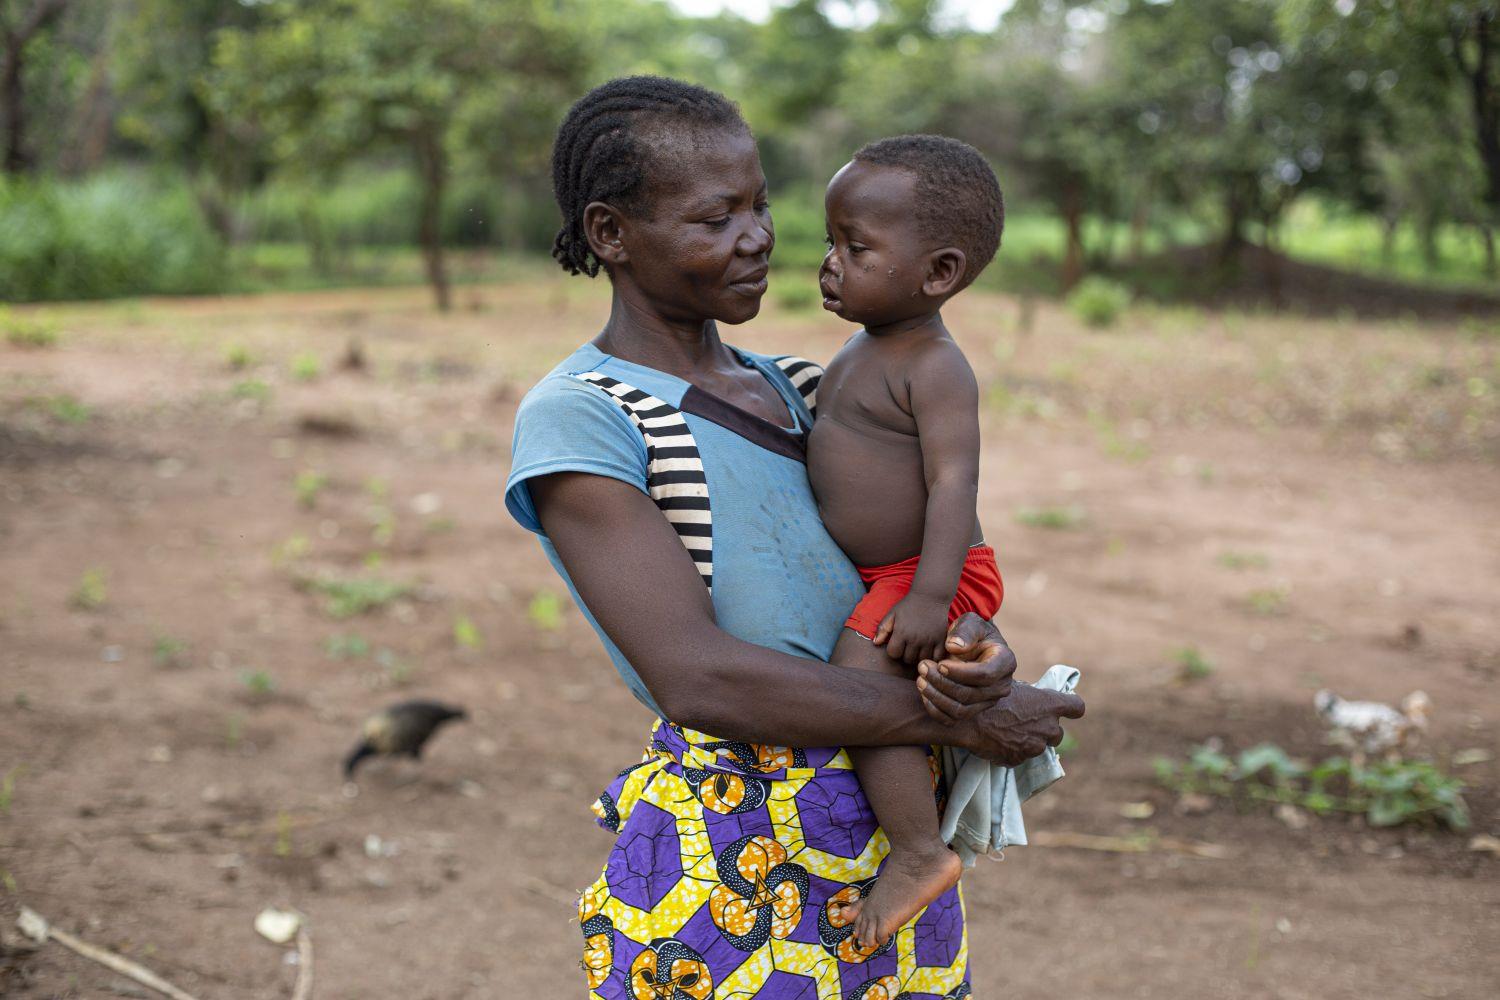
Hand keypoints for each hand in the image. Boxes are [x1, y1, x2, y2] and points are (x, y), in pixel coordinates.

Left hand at [873, 593, 948, 664]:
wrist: (930, 595)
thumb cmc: (909, 605)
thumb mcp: (893, 613)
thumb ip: (883, 628)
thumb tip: (875, 643)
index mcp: (901, 632)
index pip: (893, 653)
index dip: (894, 650)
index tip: (897, 644)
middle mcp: (915, 638)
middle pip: (907, 659)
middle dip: (905, 655)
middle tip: (908, 647)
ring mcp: (929, 640)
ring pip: (921, 660)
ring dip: (918, 657)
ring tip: (918, 649)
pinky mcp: (941, 640)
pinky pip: (937, 658)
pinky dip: (932, 657)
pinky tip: (929, 651)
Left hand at [914, 612, 1016, 722]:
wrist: (970, 646)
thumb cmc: (970, 633)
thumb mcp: (970, 622)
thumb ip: (964, 631)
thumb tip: (954, 647)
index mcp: (1005, 661)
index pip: (985, 674)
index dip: (960, 672)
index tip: (940, 663)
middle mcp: (1001, 686)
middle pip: (969, 694)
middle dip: (941, 682)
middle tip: (922, 666)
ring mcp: (988, 701)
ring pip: (960, 710)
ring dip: (936, 696)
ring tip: (920, 679)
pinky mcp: (973, 711)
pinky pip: (952, 719)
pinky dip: (935, 710)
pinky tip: (924, 693)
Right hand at [963, 682, 1084, 767]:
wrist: (967, 718)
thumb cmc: (989, 696)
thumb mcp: (1014, 686)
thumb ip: (1031, 697)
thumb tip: (1033, 699)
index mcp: (1050, 705)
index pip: (1077, 707)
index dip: (1071, 707)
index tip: (1065, 709)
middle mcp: (1048, 728)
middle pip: (1058, 733)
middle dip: (1045, 729)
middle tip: (1027, 723)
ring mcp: (1035, 747)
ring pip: (1039, 746)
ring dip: (1029, 740)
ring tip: (1008, 731)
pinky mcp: (1019, 760)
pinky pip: (1020, 756)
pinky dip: (1013, 750)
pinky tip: (998, 740)